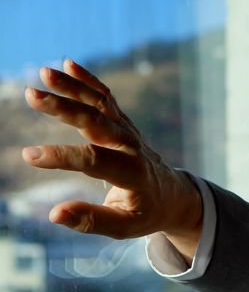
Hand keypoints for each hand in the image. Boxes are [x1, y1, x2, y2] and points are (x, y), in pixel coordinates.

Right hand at [22, 59, 202, 262]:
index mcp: (133, 173)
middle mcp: (132, 147)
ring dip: (73, 87)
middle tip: (32, 94)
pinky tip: (68, 64)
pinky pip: (107, 99)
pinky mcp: (124, 124)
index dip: (63, 157)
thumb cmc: (147, 213)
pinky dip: (89, 81)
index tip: (30, 156)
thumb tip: (55, 215)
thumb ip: (92, 221)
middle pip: (97, 123)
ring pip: (101, 105)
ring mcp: (129, 132)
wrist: (175, 196)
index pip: (94, 161)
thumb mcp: (125, 227)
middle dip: (65, 108)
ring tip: (45, 73)